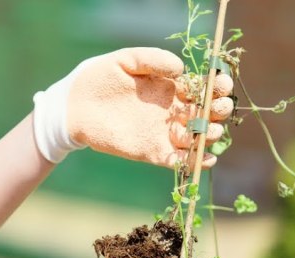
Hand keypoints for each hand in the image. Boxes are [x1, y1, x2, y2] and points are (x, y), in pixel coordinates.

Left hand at [32, 47, 233, 166]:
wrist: (74, 106)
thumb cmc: (98, 78)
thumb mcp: (125, 61)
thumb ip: (152, 60)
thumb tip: (181, 69)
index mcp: (171, 87)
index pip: (204, 87)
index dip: (218, 85)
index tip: (221, 83)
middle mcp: (172, 110)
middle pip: (207, 113)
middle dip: (219, 110)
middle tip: (216, 108)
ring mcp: (164, 132)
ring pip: (198, 137)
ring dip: (209, 135)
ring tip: (206, 130)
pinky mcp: (152, 152)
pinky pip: (179, 160)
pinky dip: (194, 161)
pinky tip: (205, 157)